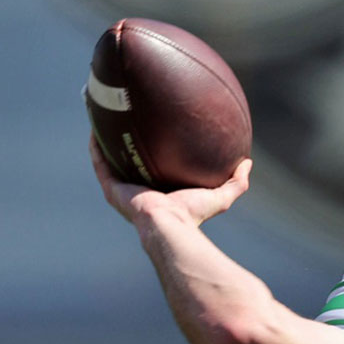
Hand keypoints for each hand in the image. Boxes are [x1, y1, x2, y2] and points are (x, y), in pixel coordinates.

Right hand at [89, 136, 250, 228]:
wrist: (170, 226)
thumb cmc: (193, 215)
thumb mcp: (219, 196)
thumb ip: (236, 182)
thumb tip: (248, 162)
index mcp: (159, 193)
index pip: (154, 170)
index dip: (152, 154)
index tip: (154, 135)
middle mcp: (138, 190)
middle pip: (128, 163)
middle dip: (126, 144)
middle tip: (126, 121)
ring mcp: (123, 190)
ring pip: (110, 160)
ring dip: (106, 141)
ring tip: (104, 117)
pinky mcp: (112, 189)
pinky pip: (100, 163)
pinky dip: (96, 146)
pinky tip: (96, 127)